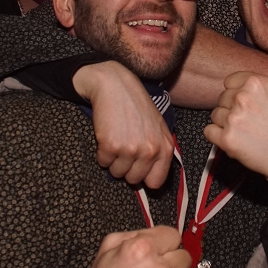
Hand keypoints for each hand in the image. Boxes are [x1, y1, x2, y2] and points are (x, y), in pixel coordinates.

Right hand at [75, 61, 174, 188]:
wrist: (115, 85)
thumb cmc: (136, 105)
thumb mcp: (158, 127)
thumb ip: (159, 152)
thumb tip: (152, 180)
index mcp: (165, 147)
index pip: (156, 182)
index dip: (144, 176)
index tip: (137, 168)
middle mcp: (150, 150)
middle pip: (134, 179)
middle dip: (126, 167)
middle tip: (125, 146)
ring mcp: (130, 149)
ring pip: (117, 173)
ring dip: (113, 160)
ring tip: (117, 138)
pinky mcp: (111, 146)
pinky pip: (103, 163)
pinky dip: (102, 153)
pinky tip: (107, 135)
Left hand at [204, 42, 267, 184]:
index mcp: (257, 81)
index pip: (231, 82)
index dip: (242, 94)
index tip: (257, 107)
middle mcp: (242, 97)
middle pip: (223, 98)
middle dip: (235, 109)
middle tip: (256, 122)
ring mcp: (233, 119)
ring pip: (215, 114)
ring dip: (227, 124)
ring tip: (249, 132)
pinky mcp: (226, 139)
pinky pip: (209, 132)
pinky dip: (219, 138)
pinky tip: (239, 141)